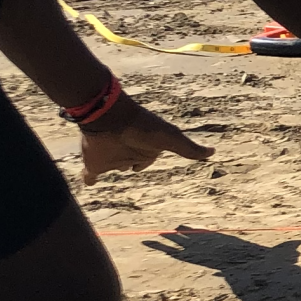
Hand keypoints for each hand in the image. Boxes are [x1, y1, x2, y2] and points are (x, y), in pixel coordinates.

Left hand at [78, 92, 213, 180]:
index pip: (146, 159)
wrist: (110, 117)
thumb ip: (189, 149)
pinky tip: (87, 183)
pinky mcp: (93, 164)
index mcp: (145, 149)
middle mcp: (127, 153)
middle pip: (128, 163)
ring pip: (112, 168)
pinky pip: (90, 176)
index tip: (140, 165)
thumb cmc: (142, 127)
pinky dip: (88, 180)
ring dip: (110, 168)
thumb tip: (213, 152)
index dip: (145, 161)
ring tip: (106, 173)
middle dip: (128, 163)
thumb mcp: (170, 138)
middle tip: (127, 167)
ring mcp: (110, 159)